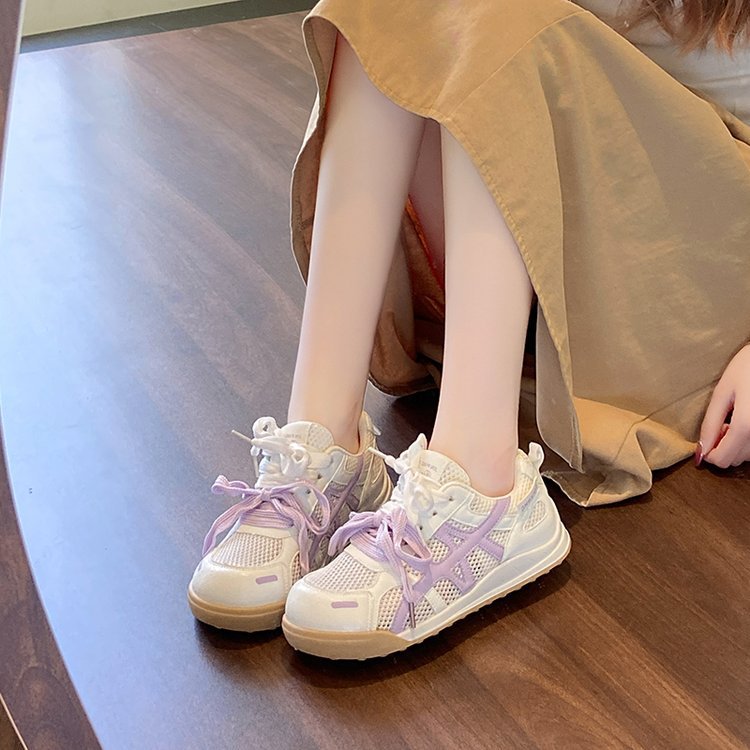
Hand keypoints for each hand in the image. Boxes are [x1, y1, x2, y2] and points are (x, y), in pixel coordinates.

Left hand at [697, 344, 749, 467]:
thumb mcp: (723, 392)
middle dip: (723, 446)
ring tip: (737, 418)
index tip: (709, 434)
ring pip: (749, 456)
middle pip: (736, 460)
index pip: (723, 459)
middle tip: (725, 422)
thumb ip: (711, 423)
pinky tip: (748, 420)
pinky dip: (749, 439)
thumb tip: (700, 451)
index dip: (709, 452)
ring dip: (737, 444)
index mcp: (747, 424)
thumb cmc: (748, 367)